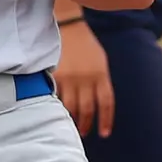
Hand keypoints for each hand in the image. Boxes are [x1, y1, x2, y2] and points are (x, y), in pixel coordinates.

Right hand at [55, 19, 114, 136]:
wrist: (69, 27)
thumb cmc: (86, 46)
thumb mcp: (100, 62)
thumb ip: (101, 82)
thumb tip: (100, 105)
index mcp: (101, 75)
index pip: (106, 103)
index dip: (106, 120)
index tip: (104, 133)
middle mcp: (86, 79)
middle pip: (88, 108)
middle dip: (86, 124)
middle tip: (84, 133)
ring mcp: (70, 78)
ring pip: (72, 107)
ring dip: (72, 120)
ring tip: (71, 127)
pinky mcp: (55, 76)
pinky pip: (57, 98)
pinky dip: (58, 108)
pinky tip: (57, 114)